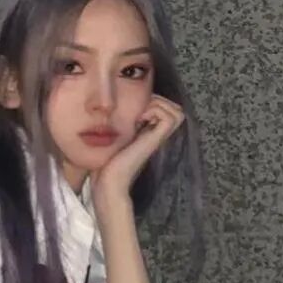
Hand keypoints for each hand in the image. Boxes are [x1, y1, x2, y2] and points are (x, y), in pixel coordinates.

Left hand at [90, 94, 184, 208]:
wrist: (108, 182)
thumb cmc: (106, 164)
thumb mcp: (113, 138)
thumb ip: (120, 124)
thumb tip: (115, 105)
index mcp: (149, 134)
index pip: (166, 110)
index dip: (154, 102)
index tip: (135, 109)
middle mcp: (157, 136)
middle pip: (175, 109)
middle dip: (158, 101)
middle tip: (139, 110)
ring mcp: (158, 139)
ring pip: (176, 111)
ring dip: (157, 105)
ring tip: (140, 115)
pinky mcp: (155, 141)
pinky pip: (169, 117)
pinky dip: (155, 111)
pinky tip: (139, 119)